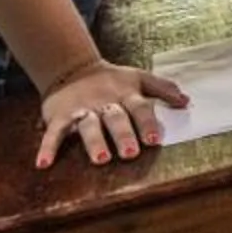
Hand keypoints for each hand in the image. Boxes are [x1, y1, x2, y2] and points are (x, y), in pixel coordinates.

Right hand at [37, 59, 187, 168]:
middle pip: (115, 119)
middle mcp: (105, 103)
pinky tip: (44, 163)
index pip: (140, 108)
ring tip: (100, 159)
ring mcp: (82, 110)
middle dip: (123, 135)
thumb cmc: (112, 80)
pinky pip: (53, 133)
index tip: (154, 140)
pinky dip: (47, 148)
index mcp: (126, 95)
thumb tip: (187, 101)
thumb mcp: (139, 78)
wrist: (73, 69)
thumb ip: (163, 89)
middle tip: (130, 154)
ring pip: (88, 126)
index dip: (147, 123)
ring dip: (94, 142)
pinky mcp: (60, 116)